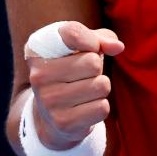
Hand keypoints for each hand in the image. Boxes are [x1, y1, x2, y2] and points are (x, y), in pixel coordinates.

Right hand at [25, 21, 124, 149]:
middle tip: (83, 75)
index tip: (89, 47)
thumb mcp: (82, 47)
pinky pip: (102, 107)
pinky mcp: (63, 123)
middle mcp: (39, 76)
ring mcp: (49, 101)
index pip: (72, 32)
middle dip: (96, 68)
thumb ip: (101, 38)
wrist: (50, 116)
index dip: (90, 40)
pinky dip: (100, 107)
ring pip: (101, 85)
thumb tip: (118, 47)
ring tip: (84, 91)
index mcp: (38, 50)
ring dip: (100, 87)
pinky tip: (84, 108)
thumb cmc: (72, 70)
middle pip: (93, 62)